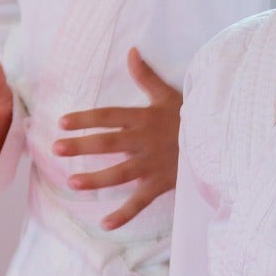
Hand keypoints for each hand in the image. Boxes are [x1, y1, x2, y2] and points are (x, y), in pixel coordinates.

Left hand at [53, 48, 181, 229]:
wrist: (219, 139)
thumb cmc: (192, 116)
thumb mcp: (169, 94)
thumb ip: (146, 76)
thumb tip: (131, 51)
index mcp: (144, 118)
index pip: (109, 117)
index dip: (86, 118)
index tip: (63, 122)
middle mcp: (145, 141)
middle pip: (108, 143)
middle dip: (82, 146)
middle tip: (56, 149)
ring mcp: (152, 164)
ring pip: (121, 173)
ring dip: (96, 179)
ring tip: (72, 183)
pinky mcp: (162, 183)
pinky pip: (141, 201)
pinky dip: (124, 214)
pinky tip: (105, 224)